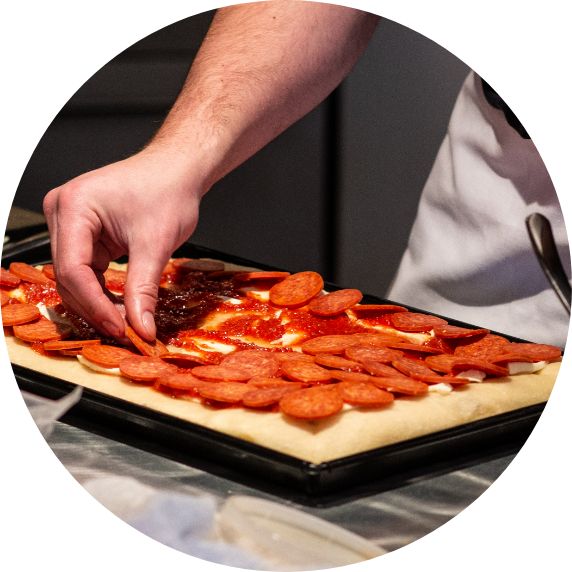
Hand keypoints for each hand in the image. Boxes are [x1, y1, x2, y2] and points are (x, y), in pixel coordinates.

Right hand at [43, 148, 203, 340]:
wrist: (177, 170)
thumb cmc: (168, 190)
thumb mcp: (156, 244)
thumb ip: (144, 290)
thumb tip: (141, 328)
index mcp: (73, 207)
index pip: (73, 269)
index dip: (96, 305)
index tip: (121, 329)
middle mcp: (63, 213)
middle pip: (68, 276)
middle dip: (96, 308)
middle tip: (125, 332)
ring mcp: (70, 224)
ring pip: (75, 278)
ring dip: (98, 303)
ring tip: (126, 323)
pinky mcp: (83, 234)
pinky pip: (86, 271)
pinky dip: (102, 291)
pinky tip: (121, 307)